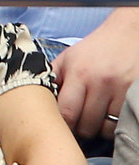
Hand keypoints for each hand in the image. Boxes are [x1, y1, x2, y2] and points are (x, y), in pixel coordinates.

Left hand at [52, 6, 138, 138]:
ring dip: (97, 129)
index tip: (59, 126)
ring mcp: (121, 90)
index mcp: (79, 73)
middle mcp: (100, 82)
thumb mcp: (68, 58)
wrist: (127, 35)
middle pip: (86, 125)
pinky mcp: (135, 94)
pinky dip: (114, 126)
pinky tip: (108, 117)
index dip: (62, 124)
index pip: (66, 112)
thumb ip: (52, 77)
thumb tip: (35, 98)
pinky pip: (121, 123)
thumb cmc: (94, 49)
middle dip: (79, 129)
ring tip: (93, 120)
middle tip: (77, 124)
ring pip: (105, 128)